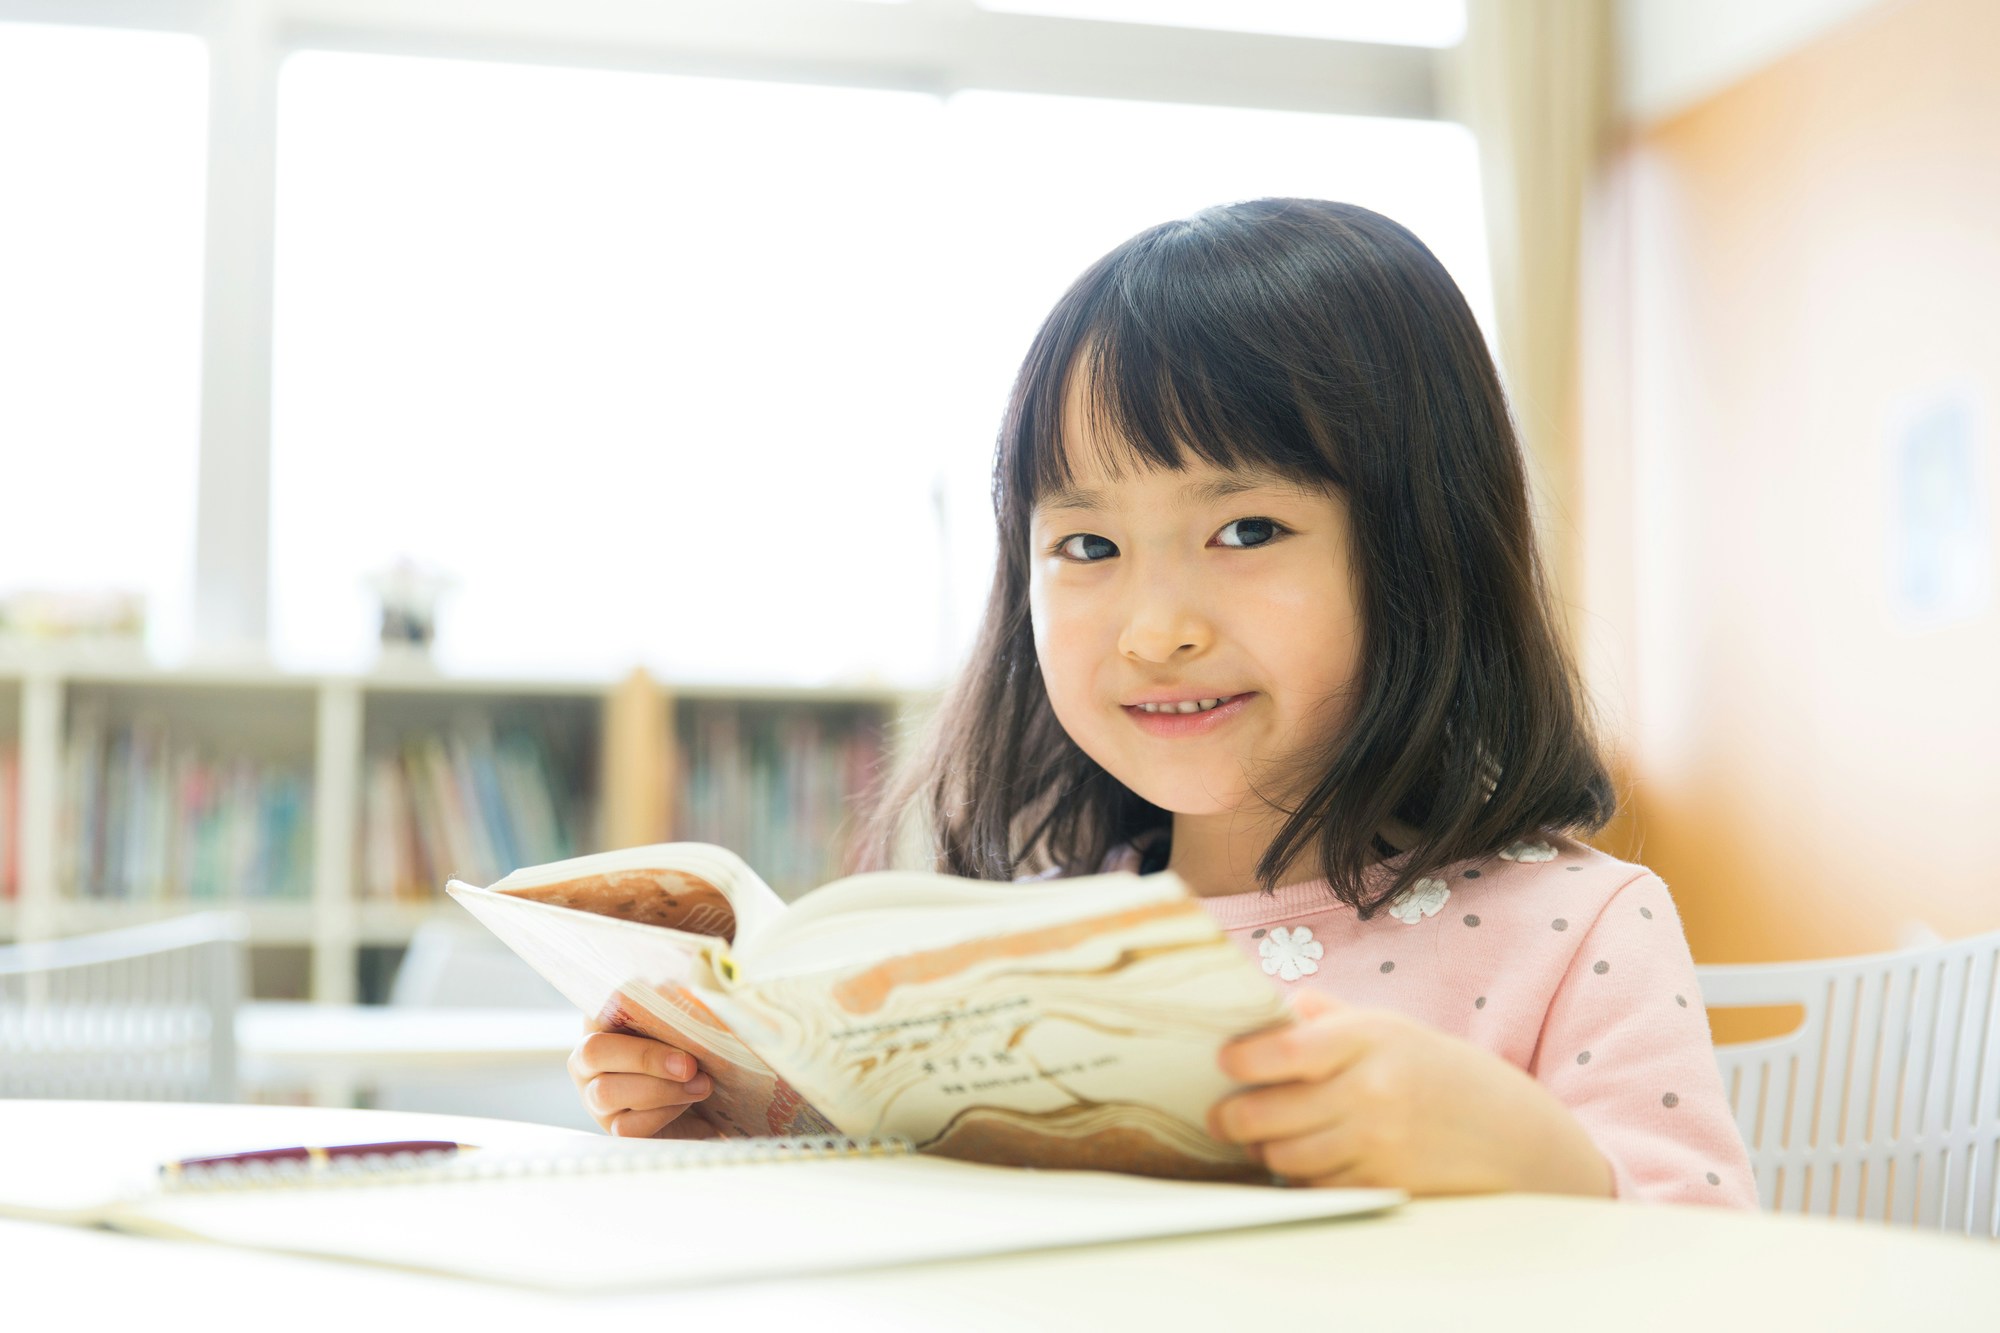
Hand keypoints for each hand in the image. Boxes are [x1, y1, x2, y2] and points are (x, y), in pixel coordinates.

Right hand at [567, 1018, 716, 1137]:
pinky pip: (627, 1126)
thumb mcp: (683, 1030)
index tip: (666, 1006)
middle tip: (689, 1065)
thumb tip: (680, 994)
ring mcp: (594, 1098)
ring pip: (607, 1092)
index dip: (628, 1003)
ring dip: (662, 1089)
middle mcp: (588, 1060)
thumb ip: (678, 1012)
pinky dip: (663, 1114)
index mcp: (601, 1023)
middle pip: (594, 1051)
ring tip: (700, 1085)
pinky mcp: (612, 1129)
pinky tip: (686, 1104)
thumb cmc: (687, 1055)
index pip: (599, 1006)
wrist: (704, 1103)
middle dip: (646, 1057)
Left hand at [1207, 991, 1611, 1196]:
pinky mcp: (1385, 1184)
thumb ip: (1331, 1018)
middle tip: (1222, 1116)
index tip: (1224, 1062)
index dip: (1240, 1059)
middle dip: (1233, 1118)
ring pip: (1286, 1157)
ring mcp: (1379, 1142)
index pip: (1284, 1049)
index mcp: (1370, 1037)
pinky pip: (1316, 1189)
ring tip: (1262, 1140)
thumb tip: (1277, 1005)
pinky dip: (1299, 1181)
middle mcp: (1372, 1089)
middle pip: (1270, 1112)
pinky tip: (1300, 1166)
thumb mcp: (1393, 1029)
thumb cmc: (1440, 1073)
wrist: (1515, 1135)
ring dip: (1264, 1152)